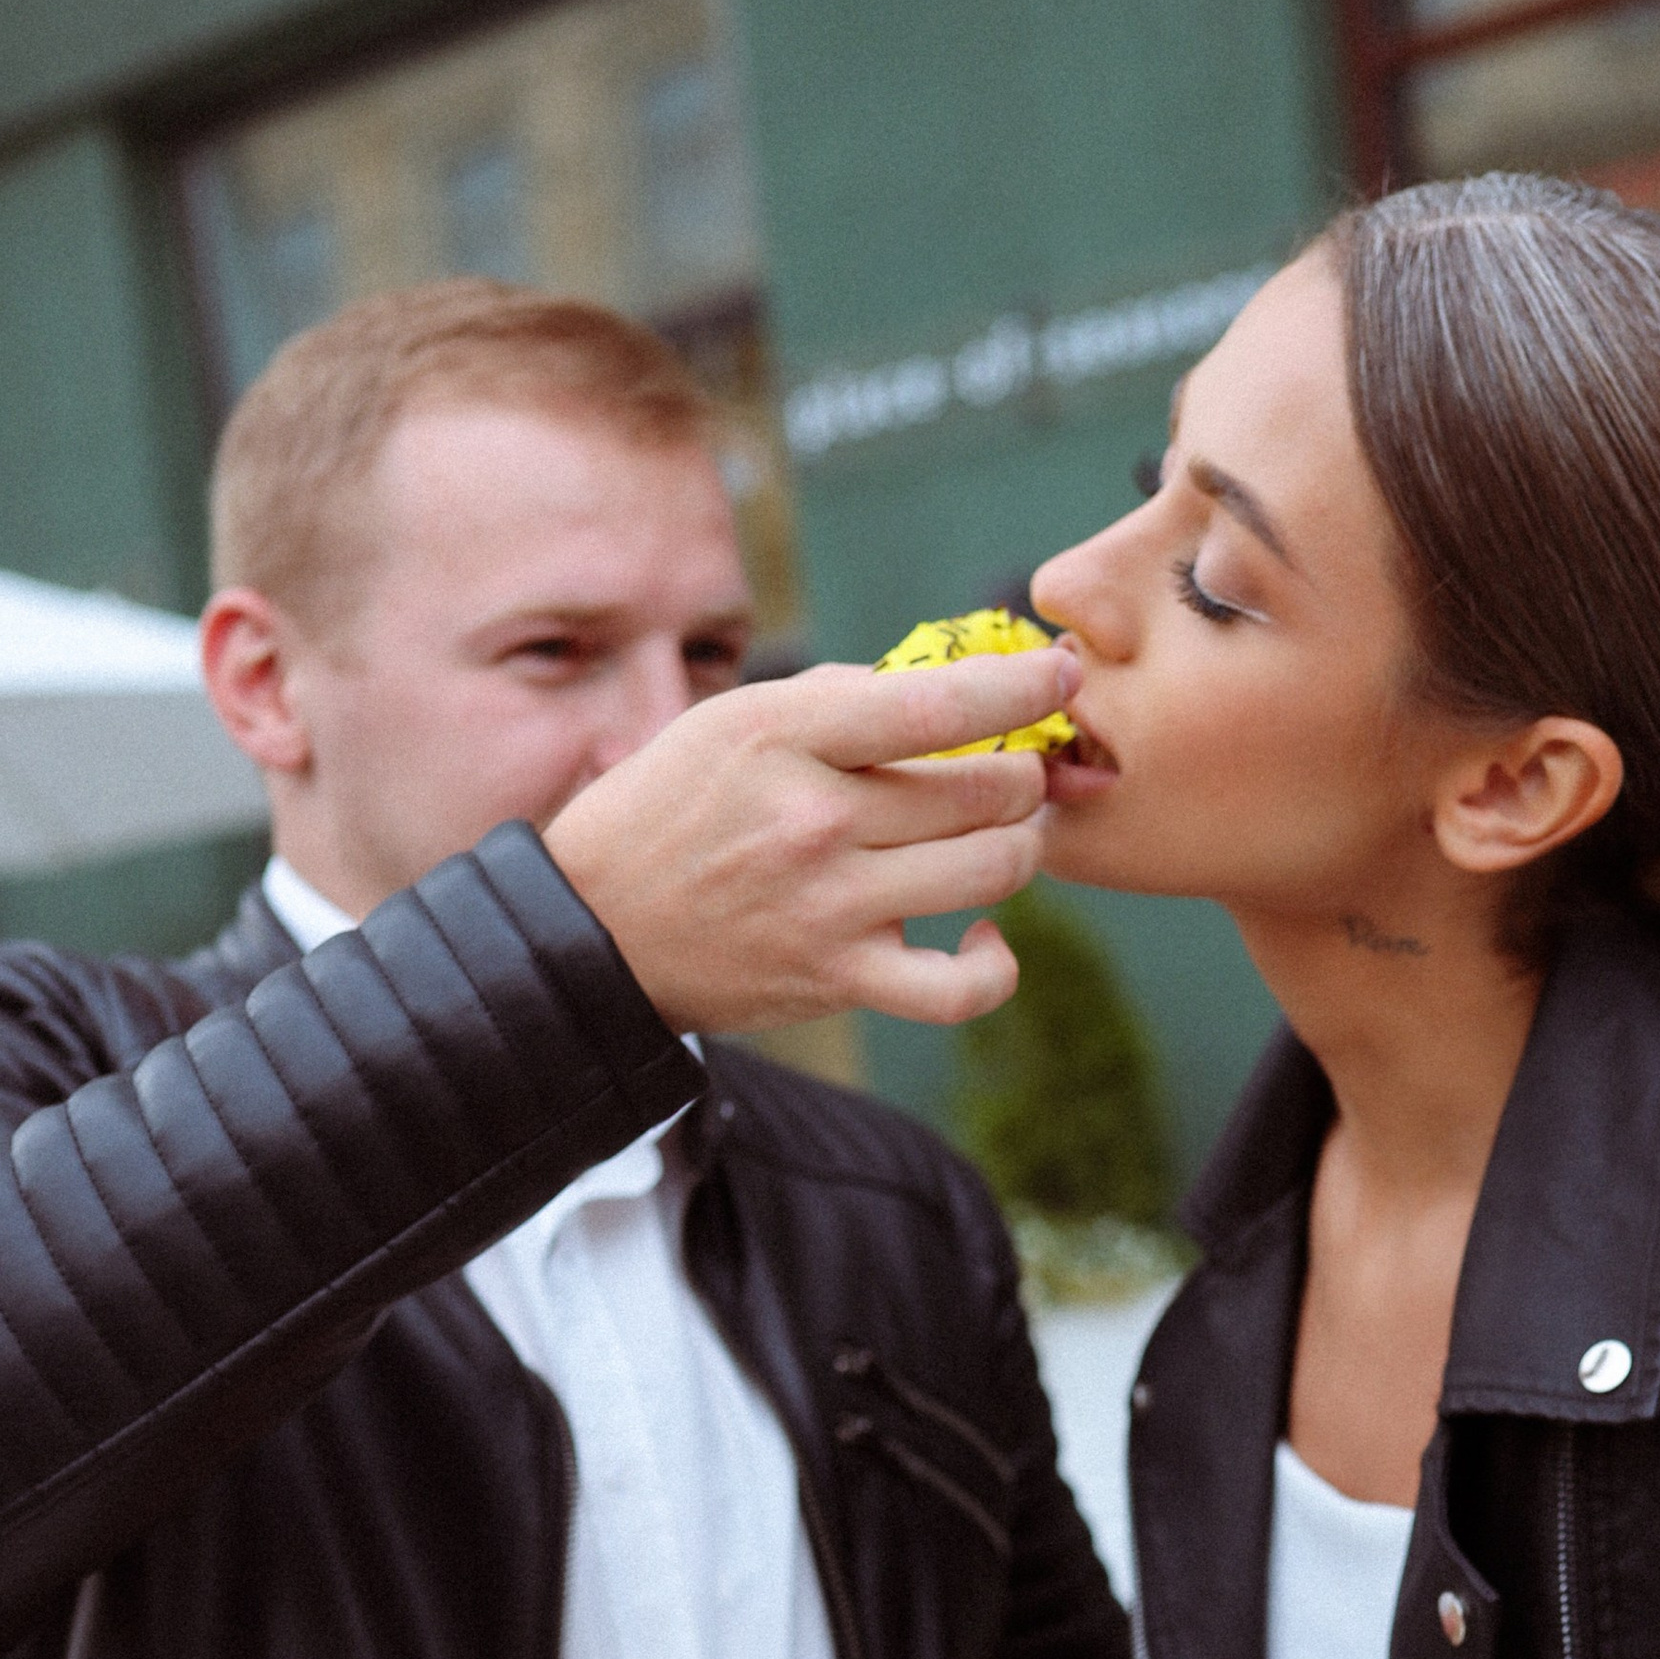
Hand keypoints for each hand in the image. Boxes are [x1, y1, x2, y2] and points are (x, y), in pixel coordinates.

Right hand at [543, 647, 1078, 1036]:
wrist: (597, 930)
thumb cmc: (673, 811)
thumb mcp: (732, 723)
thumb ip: (838, 700)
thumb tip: (949, 684)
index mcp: (785, 735)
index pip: (938, 703)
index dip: (1022, 685)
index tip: (1062, 671)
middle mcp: (814, 819)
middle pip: (987, 790)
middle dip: (1022, 776)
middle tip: (1017, 773)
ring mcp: (831, 905)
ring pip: (993, 870)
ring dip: (1018, 850)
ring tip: (999, 839)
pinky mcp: (838, 980)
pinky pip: (961, 987)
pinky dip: (993, 962)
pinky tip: (980, 933)